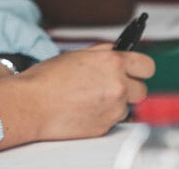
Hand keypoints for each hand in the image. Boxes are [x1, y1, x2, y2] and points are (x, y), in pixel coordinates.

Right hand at [0, 43, 154, 146]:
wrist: (31, 105)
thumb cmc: (47, 79)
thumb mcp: (77, 55)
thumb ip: (103, 53)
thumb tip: (118, 52)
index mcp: (112, 63)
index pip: (147, 66)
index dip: (140, 68)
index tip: (137, 69)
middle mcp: (118, 86)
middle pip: (142, 90)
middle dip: (130, 87)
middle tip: (113, 85)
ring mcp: (113, 109)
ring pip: (128, 107)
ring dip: (116, 103)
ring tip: (93, 98)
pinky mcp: (105, 127)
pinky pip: (113, 120)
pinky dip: (103, 115)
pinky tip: (86, 109)